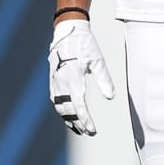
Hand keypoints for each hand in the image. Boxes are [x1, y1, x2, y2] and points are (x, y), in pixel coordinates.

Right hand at [49, 18, 115, 135]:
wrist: (67, 31)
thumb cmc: (85, 45)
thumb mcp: (98, 60)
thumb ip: (104, 79)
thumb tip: (110, 97)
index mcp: (73, 78)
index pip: (78, 105)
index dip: (85, 120)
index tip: (92, 130)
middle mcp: (61, 82)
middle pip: (68, 109)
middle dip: (78, 123)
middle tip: (88, 133)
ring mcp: (55, 81)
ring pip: (60, 106)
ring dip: (68, 119)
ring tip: (78, 129)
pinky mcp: (53, 79)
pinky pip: (55, 99)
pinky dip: (61, 110)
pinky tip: (67, 115)